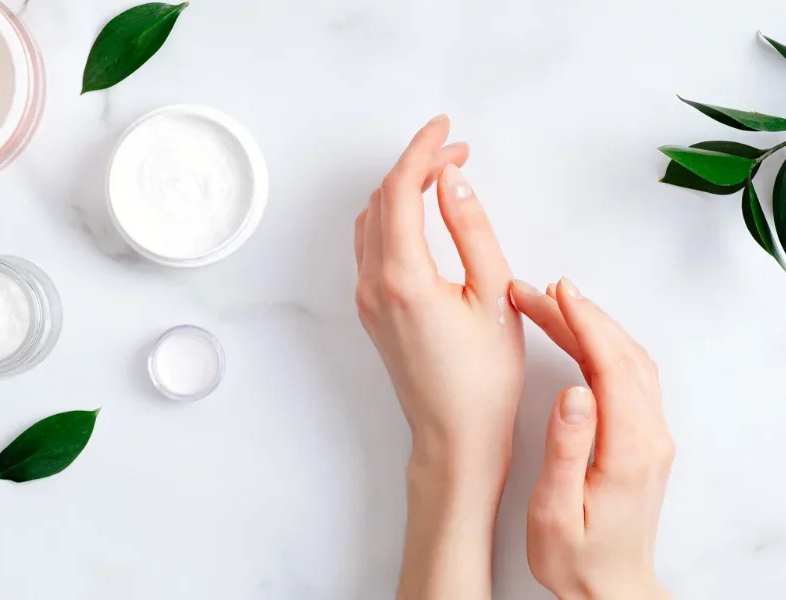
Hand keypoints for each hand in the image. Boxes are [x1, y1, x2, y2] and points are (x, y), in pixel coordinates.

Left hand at [354, 115, 524, 474]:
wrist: (454, 437)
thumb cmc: (483, 379)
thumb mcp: (494, 295)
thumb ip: (471, 229)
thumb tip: (452, 179)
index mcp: (402, 276)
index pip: (401, 189)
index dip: (422, 149)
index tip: (446, 128)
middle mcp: (372, 284)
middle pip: (382, 199)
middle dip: (416, 165)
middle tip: (456, 151)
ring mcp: (365, 299)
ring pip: (371, 221)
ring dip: (401, 190)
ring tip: (443, 177)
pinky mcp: (370, 311)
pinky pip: (369, 247)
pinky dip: (392, 218)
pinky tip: (421, 216)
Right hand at [511, 278, 673, 599]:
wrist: (610, 588)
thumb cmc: (576, 557)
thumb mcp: (554, 510)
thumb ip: (566, 449)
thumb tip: (573, 392)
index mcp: (629, 450)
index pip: (611, 366)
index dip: (584, 323)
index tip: (557, 293)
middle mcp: (649, 437)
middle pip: (621, 354)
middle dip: (580, 314)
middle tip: (538, 291)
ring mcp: (650, 436)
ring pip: (628, 361)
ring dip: (592, 326)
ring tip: (550, 304)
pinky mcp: (642, 438)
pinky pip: (628, 376)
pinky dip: (602, 346)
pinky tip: (578, 338)